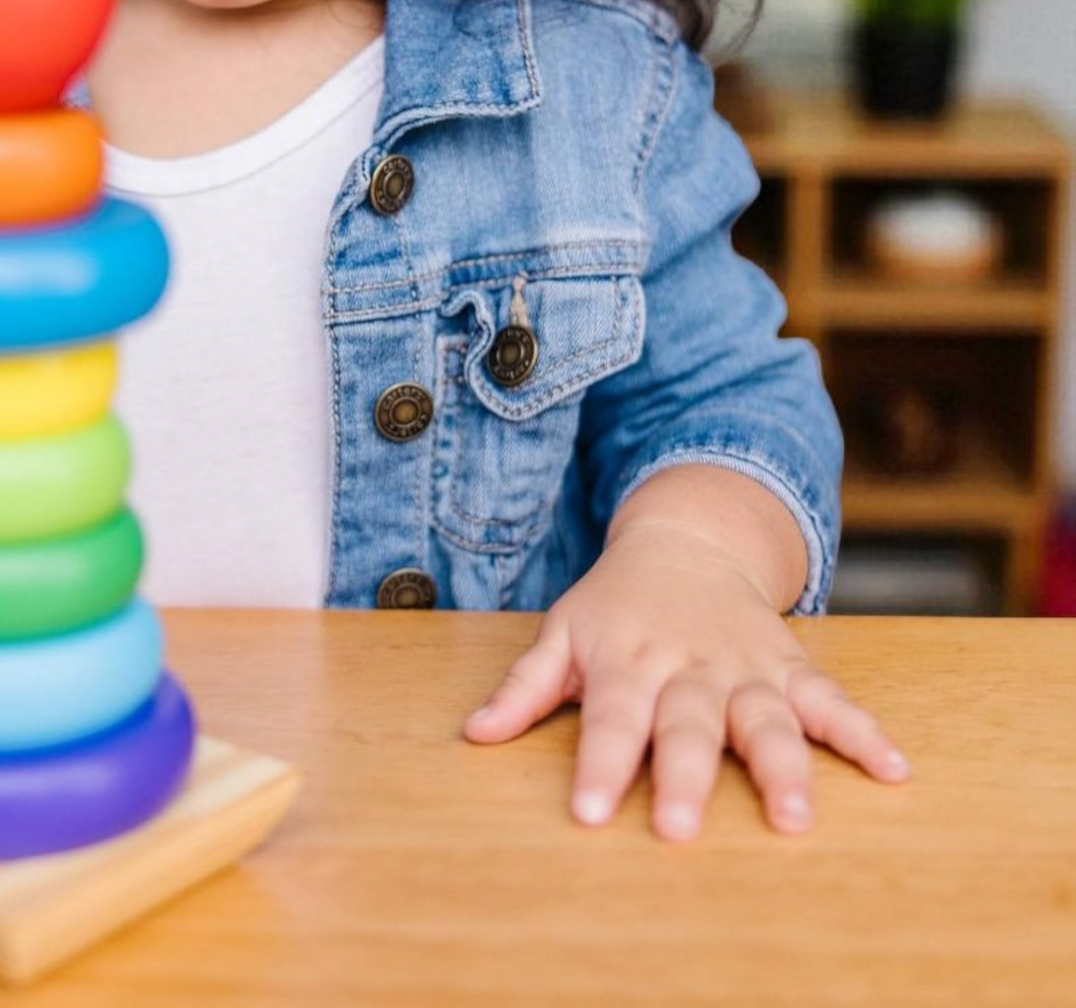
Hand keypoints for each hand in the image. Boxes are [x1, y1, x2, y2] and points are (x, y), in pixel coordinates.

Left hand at [463, 522, 907, 839]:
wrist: (685, 541)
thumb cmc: (614, 603)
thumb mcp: (562, 632)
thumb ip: (524, 686)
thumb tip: (472, 735)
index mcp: (627, 660)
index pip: (611, 718)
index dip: (598, 764)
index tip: (587, 813)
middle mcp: (687, 666)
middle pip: (687, 724)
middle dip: (684, 775)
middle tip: (680, 826)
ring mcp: (743, 666)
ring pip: (764, 717)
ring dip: (782, 766)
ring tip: (795, 817)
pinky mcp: (788, 665)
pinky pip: (830, 698)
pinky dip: (863, 731)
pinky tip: (895, 770)